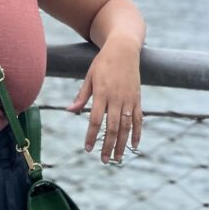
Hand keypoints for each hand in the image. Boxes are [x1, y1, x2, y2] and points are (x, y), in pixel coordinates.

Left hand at [65, 39, 141, 162]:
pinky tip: (134, 145)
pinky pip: (139, 119)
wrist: (124, 49)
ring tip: (117, 158)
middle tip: (104, 160)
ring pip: (126, 127)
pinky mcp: (137, 99)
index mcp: (101, 93)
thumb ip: (82, 95)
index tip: (87, 148)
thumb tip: (70, 111)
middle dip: (108, 146)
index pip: (95, 119)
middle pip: (112, 127)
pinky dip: (137, 133)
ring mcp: (129, 99)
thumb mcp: (89, 76)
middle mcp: (116, 98)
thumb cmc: (103, 63)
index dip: (91, 135)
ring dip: (122, 144)